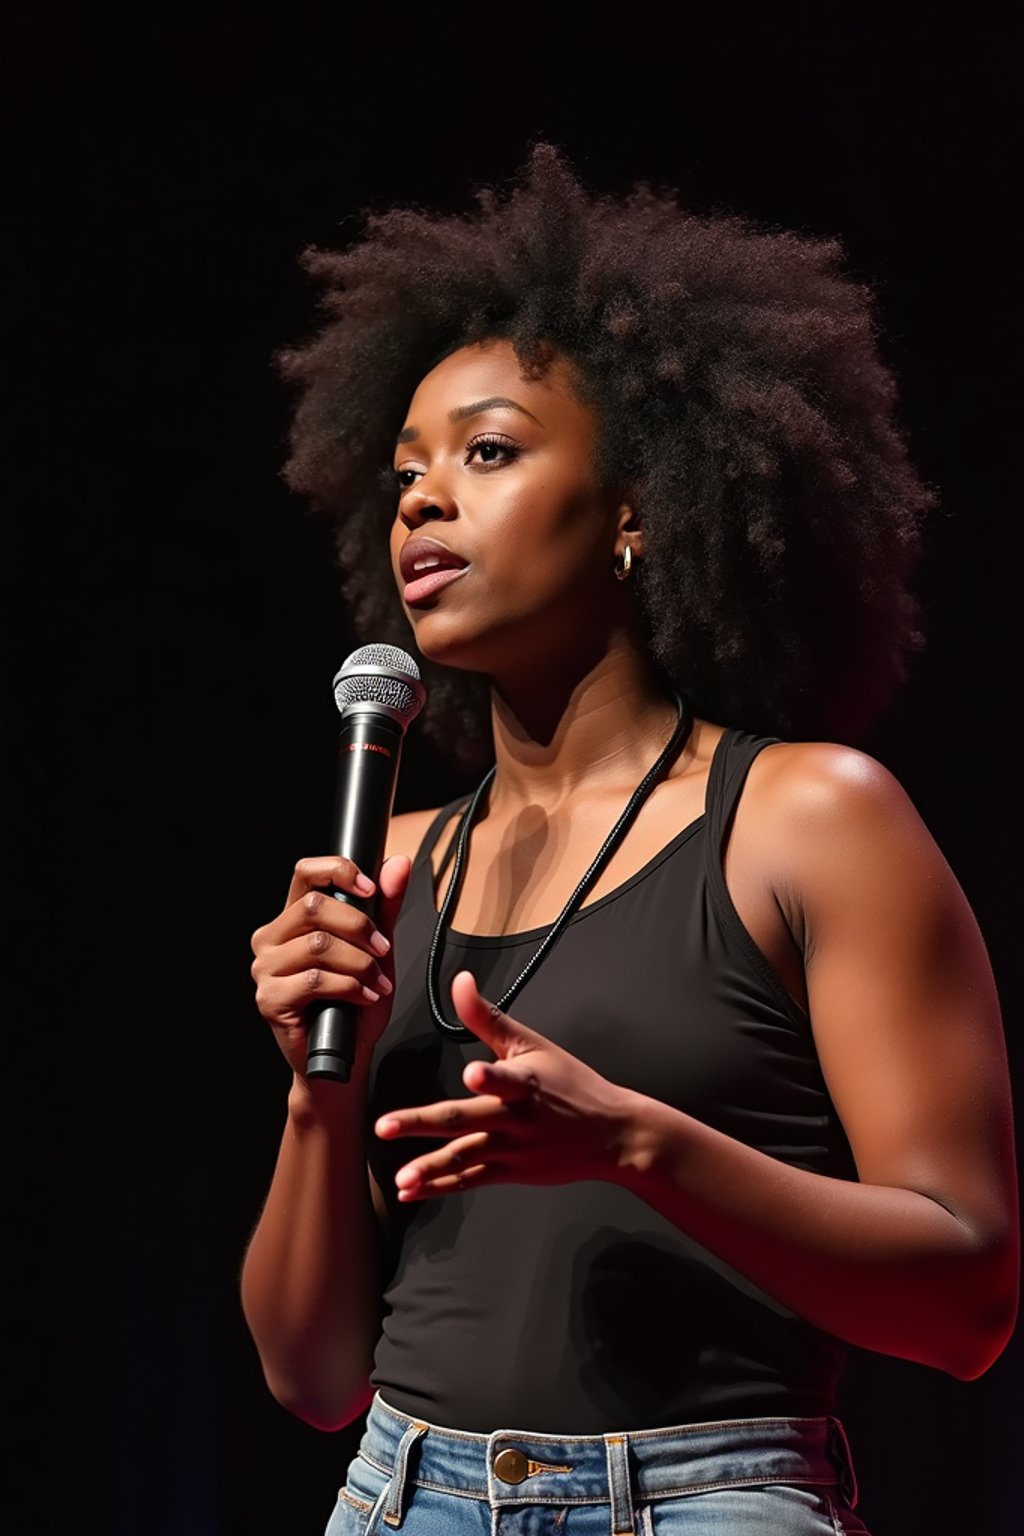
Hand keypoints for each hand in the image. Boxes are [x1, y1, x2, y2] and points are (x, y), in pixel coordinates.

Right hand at [250, 854, 410, 1078]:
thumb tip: (397, 864)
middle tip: (382, 950)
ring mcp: (265, 969)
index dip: (338, 871)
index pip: (305, 873)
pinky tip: (364, 997)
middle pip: (313, 906)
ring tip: (376, 981)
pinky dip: (350, 987)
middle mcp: (271, 939)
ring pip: (318, 944)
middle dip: (358, 926)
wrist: (344, 1058)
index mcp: (292, 920)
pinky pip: (314, 979)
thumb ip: (384, 908)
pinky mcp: (269, 998)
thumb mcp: (377, 951)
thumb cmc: (355, 1005)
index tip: (370, 888)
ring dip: (359, 963)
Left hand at [374, 971, 636, 1199]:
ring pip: (466, 1158)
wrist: (613, 1135)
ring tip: (401, 1178)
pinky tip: (411, 1190)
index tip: (473, 1074)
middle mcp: (517, 1118)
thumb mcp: (533, 1045)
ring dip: (430, 1168)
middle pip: (465, 1121)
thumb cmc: (573, 1085)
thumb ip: (488, 1018)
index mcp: (526, 1082)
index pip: (508, 1078)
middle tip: (386, 1126)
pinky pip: (471, 1181)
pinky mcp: (512, 1171)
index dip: (491, 1077)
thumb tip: (460, 982)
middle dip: (423, 1123)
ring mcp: (514, 1149)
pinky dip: (441, 1186)